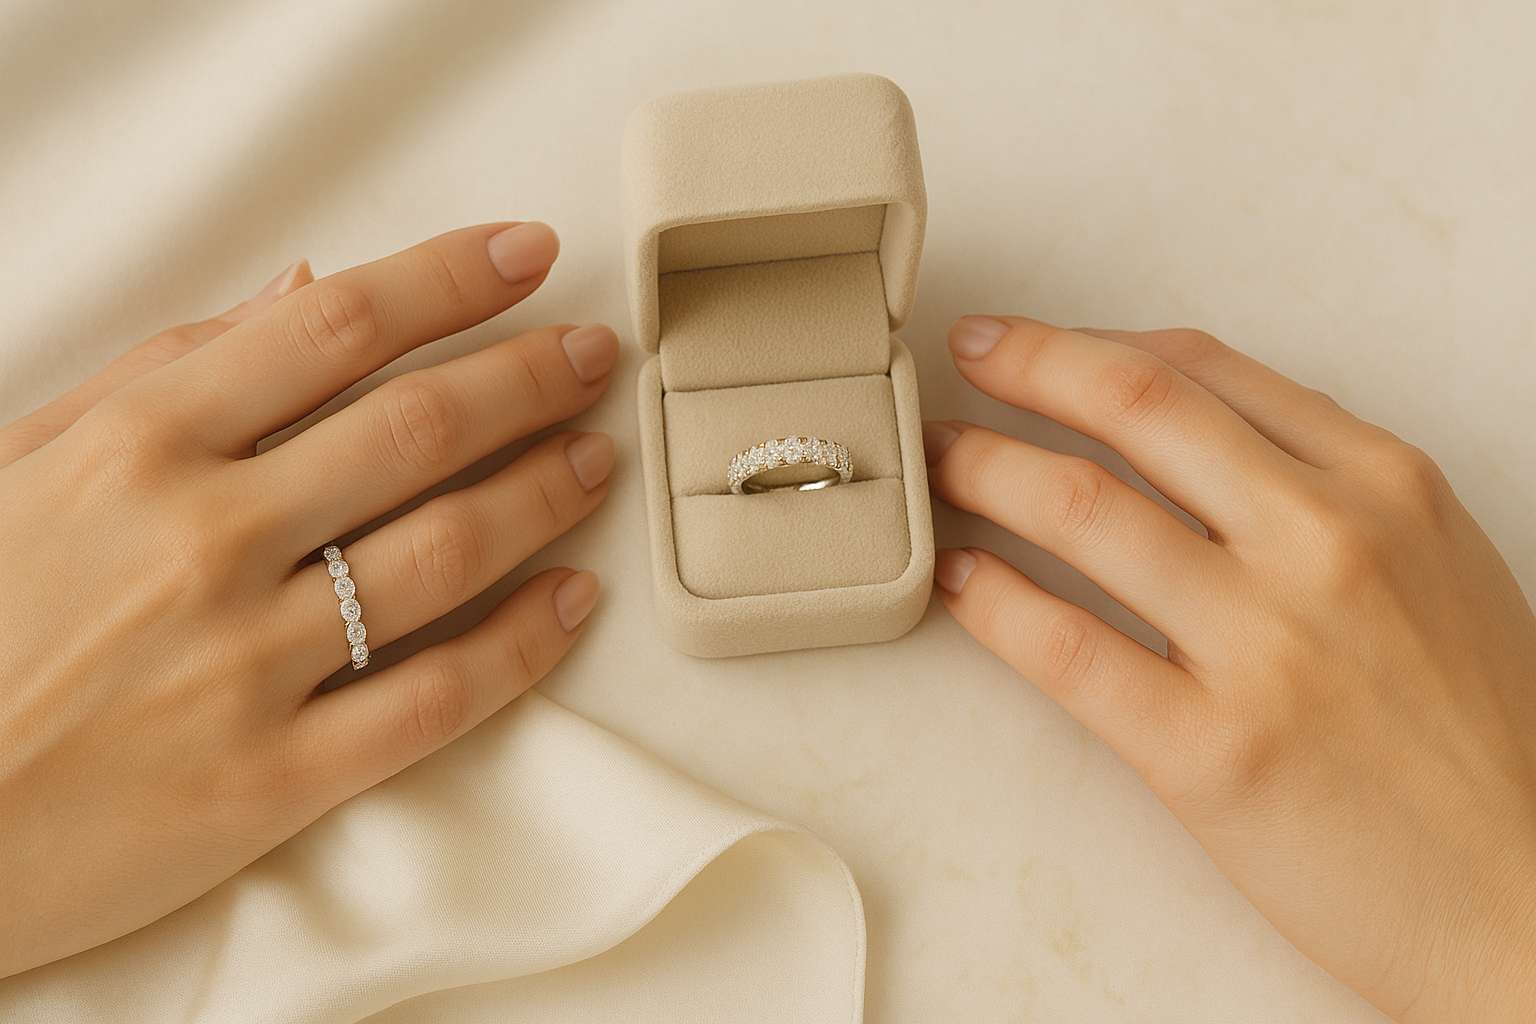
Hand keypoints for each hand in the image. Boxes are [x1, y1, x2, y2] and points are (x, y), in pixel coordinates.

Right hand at [0, 223, 617, 976]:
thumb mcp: (18, 464)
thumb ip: (158, 370)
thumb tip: (300, 286)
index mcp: (141, 447)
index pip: (338, 328)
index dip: (452, 279)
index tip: (528, 253)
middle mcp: (208, 541)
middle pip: (420, 429)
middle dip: (532, 377)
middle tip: (595, 354)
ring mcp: (247, 664)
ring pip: (448, 553)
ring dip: (544, 492)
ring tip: (597, 458)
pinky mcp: (272, 780)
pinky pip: (435, 700)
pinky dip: (523, 645)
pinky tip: (574, 600)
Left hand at [924, 316, 1535, 1021]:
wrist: (1524, 898)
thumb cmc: (1479, 735)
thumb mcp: (1434, 564)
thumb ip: (1322, 484)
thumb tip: (1187, 421)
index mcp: (1381, 484)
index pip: (1201, 369)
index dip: (1088, 343)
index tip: (1024, 343)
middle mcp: (1323, 542)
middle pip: (1131, 406)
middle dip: (1022, 367)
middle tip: (958, 362)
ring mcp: (1264, 644)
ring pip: (1078, 508)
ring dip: (981, 469)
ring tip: (937, 464)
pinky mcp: (1210, 750)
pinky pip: (1065, 647)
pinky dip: (990, 600)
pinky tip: (958, 579)